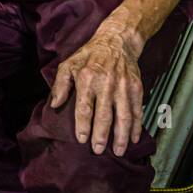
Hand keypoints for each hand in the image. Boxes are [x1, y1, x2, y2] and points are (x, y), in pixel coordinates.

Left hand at [49, 21, 145, 156]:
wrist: (117, 41)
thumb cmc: (89, 55)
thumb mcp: (68, 64)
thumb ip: (60, 85)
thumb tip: (55, 104)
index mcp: (88, 79)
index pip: (85, 107)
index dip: (83, 125)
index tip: (82, 139)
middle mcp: (107, 84)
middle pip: (104, 115)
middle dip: (102, 135)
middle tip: (98, 150)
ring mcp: (123, 86)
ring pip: (123, 116)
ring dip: (121, 135)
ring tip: (119, 150)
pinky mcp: (136, 87)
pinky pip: (137, 110)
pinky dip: (137, 126)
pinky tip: (134, 138)